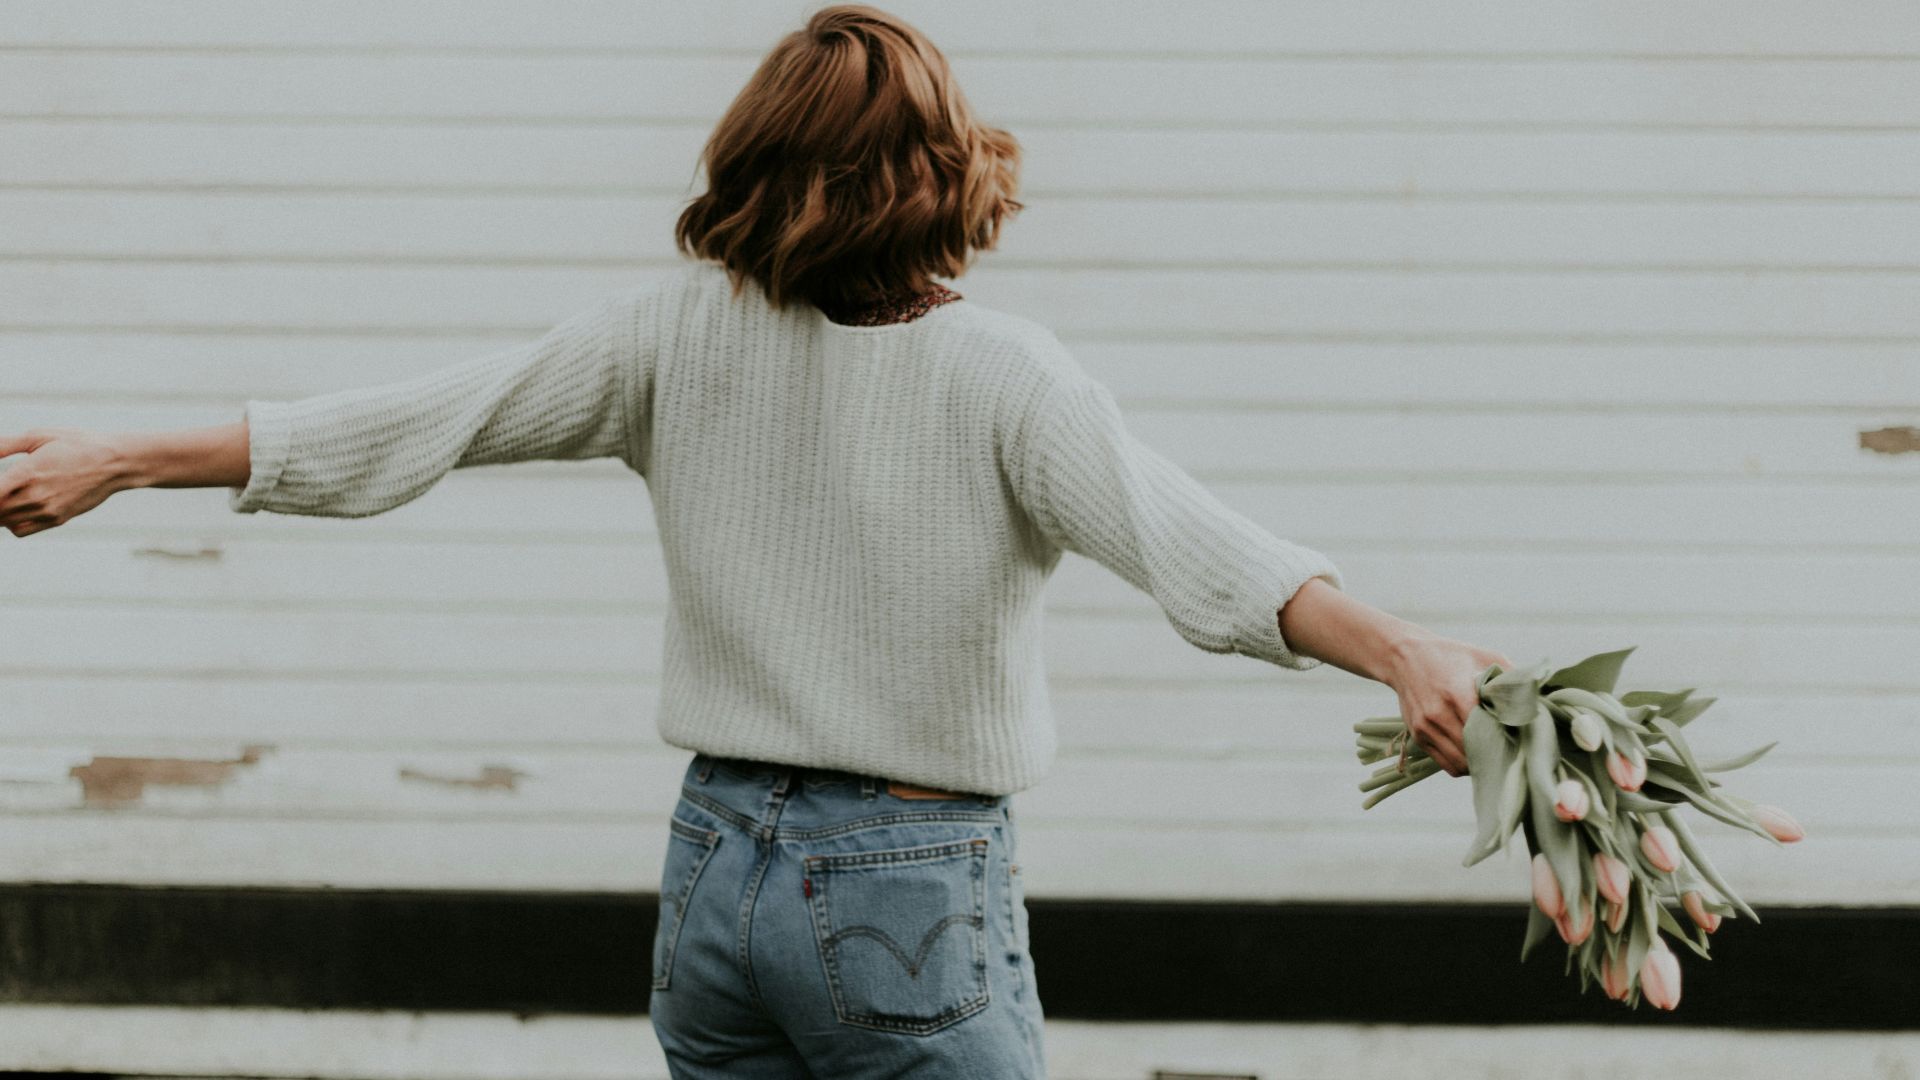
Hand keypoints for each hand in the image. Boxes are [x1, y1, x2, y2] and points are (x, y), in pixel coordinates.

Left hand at [0, 428, 131, 536]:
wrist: (115, 464)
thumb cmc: (77, 445)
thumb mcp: (39, 436)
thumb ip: (5, 444)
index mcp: (27, 473)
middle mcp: (35, 496)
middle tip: (2, 488)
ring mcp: (47, 511)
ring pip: (3, 521)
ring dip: (0, 511)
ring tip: (5, 497)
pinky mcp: (56, 519)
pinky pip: (20, 530)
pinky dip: (10, 523)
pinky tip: (15, 508)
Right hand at [1383, 631, 1513, 777]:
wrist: (1403, 656)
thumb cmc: (1449, 655)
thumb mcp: (1483, 656)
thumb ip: (1511, 677)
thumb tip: (1538, 699)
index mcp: (1457, 694)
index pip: (1487, 732)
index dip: (1506, 741)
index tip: (1520, 741)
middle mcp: (1438, 714)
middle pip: (1474, 753)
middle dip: (1495, 757)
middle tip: (1511, 753)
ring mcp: (1425, 728)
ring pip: (1460, 765)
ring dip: (1478, 765)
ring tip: (1492, 756)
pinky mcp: (1418, 736)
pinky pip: (1445, 764)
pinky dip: (1462, 765)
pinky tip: (1473, 754)